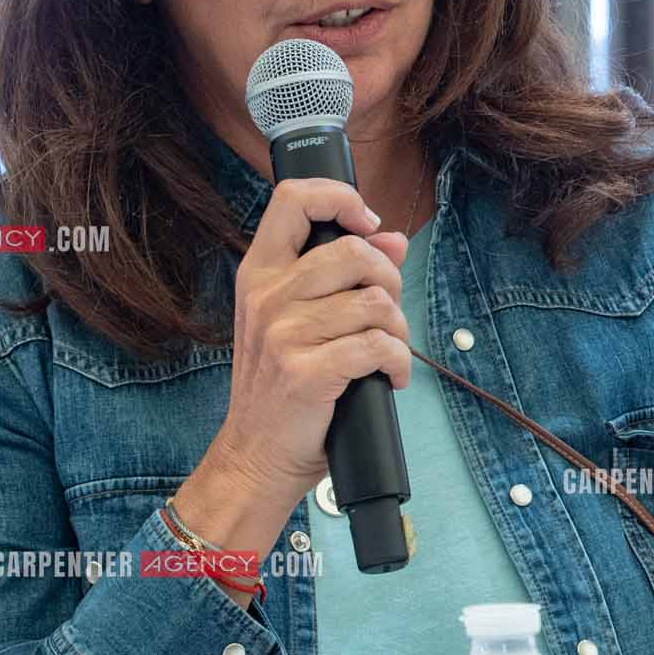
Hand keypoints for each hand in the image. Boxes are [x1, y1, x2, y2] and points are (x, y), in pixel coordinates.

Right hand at [208, 176, 412, 501]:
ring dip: (399, 329)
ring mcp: (283, 334)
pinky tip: (390, 377)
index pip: (293, 199)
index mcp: (259, 273)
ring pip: (375, 302)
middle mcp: (266, 296)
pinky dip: (398, 363)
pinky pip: (378, 346)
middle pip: (354, 251)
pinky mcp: (306, 372)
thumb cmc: (281, 387)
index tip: (369, 224)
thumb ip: (342, 277)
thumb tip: (393, 239)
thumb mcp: (298, 321)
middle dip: (390, 280)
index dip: (340, 198)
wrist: (255, 455)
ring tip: (389, 350)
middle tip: (387, 311)